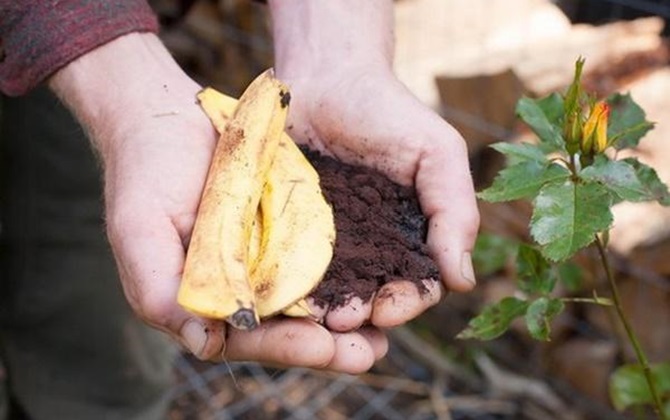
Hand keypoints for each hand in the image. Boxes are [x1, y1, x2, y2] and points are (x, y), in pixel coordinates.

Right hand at [49, 33, 386, 372]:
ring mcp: (264, 260)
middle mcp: (238, 287)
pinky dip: (347, 275)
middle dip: (328, 346)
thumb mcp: (141, 231)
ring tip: (384, 333)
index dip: (285, 346)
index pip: (247, 338)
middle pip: (287, 329)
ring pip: (309, 301)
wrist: (166, 117)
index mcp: (203, 300)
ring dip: (346, 320)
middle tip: (368, 354)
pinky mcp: (286, 230)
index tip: (324, 346)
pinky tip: (377, 282)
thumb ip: (160, 291)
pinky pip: (319, 259)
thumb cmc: (145, 173)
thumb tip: (206, 345)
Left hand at [269, 0, 479, 331]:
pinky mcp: (286, 233)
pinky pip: (287, 267)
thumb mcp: (437, 155)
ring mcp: (326, 245)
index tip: (389, 307)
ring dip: (324, 312)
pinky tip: (281, 298)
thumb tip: (463, 280)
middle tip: (344, 321)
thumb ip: (455, 212)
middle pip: (370, 299)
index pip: (415, 286)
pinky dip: (287, 287)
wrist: (326, 78)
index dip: (407, 303)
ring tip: (314, 318)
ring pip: (328, 292)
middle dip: (362, 316)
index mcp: (410, 238)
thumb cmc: (389, 114)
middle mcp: (369, 250)